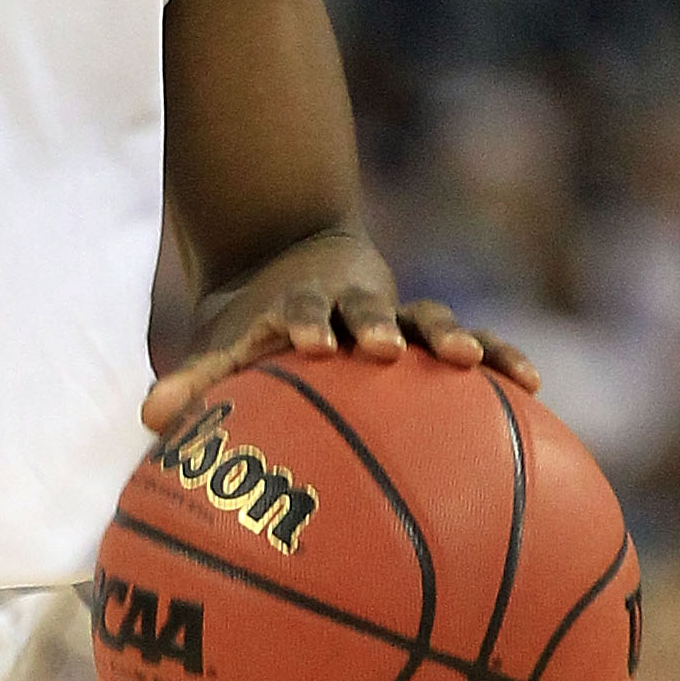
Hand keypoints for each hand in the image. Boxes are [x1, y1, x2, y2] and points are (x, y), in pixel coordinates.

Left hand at [141, 230, 538, 432]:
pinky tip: (532, 381)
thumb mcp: (229, 353)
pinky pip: (474, 343)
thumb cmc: (260, 336)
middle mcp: (349, 309)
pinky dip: (500, 353)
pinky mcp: (432, 333)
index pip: (296, 313)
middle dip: (374, 322)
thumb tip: (147, 417)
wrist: (299, 263)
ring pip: (427, 317)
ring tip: (469, 359)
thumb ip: (197, 385)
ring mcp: (397, 317)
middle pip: (364, 307)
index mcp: (297, 314)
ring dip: (446, 332)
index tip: (305, 344)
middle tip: (384, 346)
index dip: (301, 322)